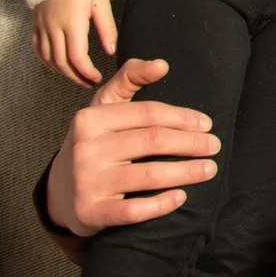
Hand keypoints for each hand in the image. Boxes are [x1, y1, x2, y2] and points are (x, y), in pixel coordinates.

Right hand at [32, 0, 118, 85]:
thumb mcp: (100, 4)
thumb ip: (107, 29)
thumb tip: (112, 51)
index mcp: (72, 22)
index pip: (77, 57)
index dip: (86, 72)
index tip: (96, 78)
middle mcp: (53, 27)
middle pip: (61, 62)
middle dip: (75, 77)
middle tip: (88, 82)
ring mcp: (41, 26)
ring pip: (48, 58)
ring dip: (62, 72)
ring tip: (76, 77)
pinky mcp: (35, 24)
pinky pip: (38, 49)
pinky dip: (47, 62)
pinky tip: (58, 67)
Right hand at [43, 57, 218, 238]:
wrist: (59, 192)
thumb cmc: (93, 144)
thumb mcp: (103, 108)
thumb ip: (128, 80)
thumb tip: (162, 64)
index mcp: (90, 119)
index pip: (148, 114)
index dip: (183, 118)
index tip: (207, 124)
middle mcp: (86, 149)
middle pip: (153, 142)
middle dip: (191, 144)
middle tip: (215, 146)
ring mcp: (87, 182)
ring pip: (149, 175)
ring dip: (187, 172)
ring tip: (210, 169)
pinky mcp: (91, 212)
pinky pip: (134, 210)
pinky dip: (162, 204)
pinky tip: (182, 196)